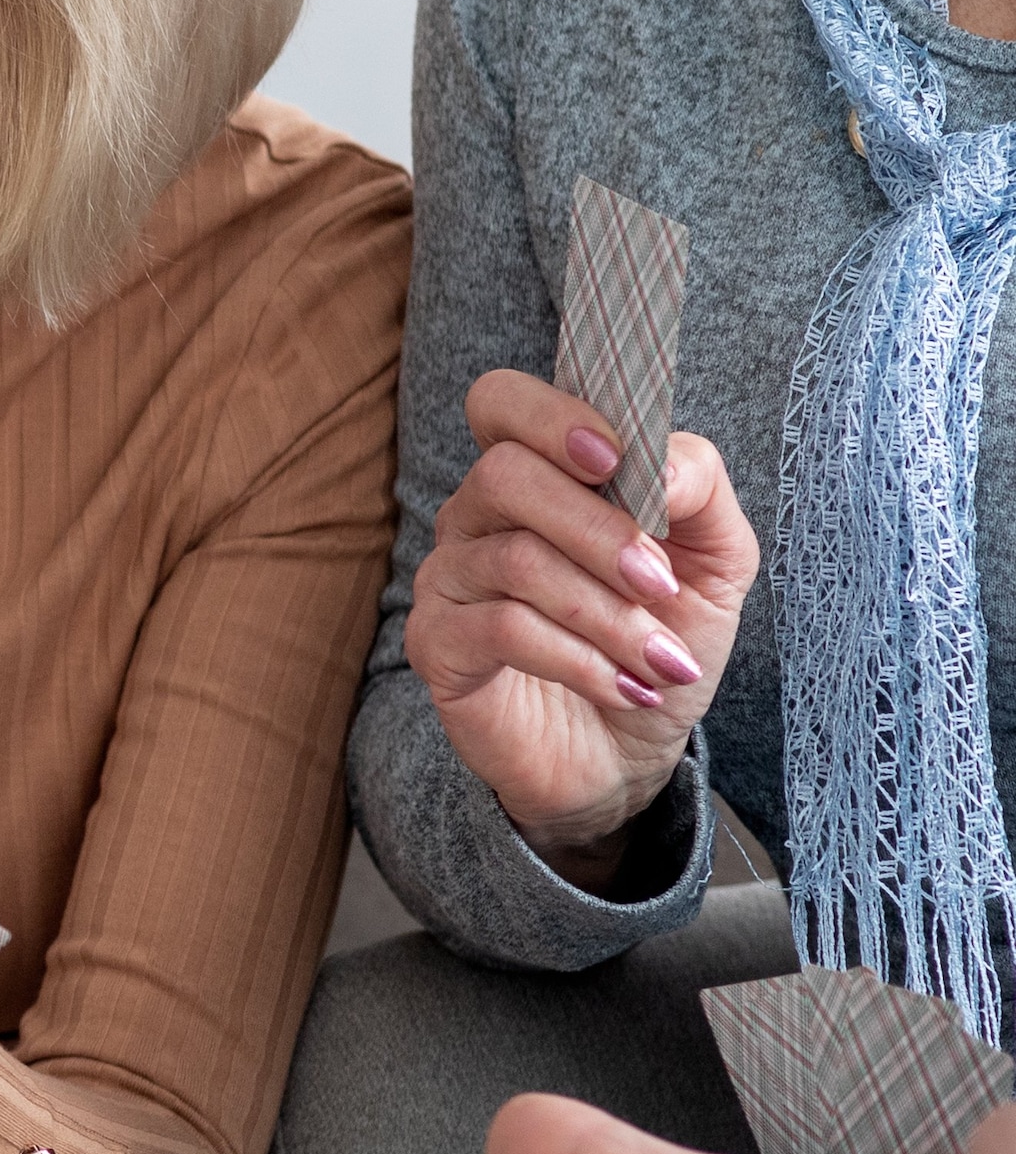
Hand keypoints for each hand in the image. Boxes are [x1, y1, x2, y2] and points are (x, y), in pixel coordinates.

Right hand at [406, 369, 756, 874]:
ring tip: (660, 659)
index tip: (615, 460)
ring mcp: (448, 579)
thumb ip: (699, 489)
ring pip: (515, 560)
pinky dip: (580, 659)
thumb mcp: (714, 562)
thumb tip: (659, 462)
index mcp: (538, 478)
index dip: (550, 415)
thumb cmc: (659, 643)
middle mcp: (477, 518)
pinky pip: (500, 629)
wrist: (630, 751)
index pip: (501, 402)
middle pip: (506, 475)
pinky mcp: (438, 645)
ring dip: (607, 613)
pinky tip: (624, 686)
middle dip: (600, 530)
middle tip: (660, 584)